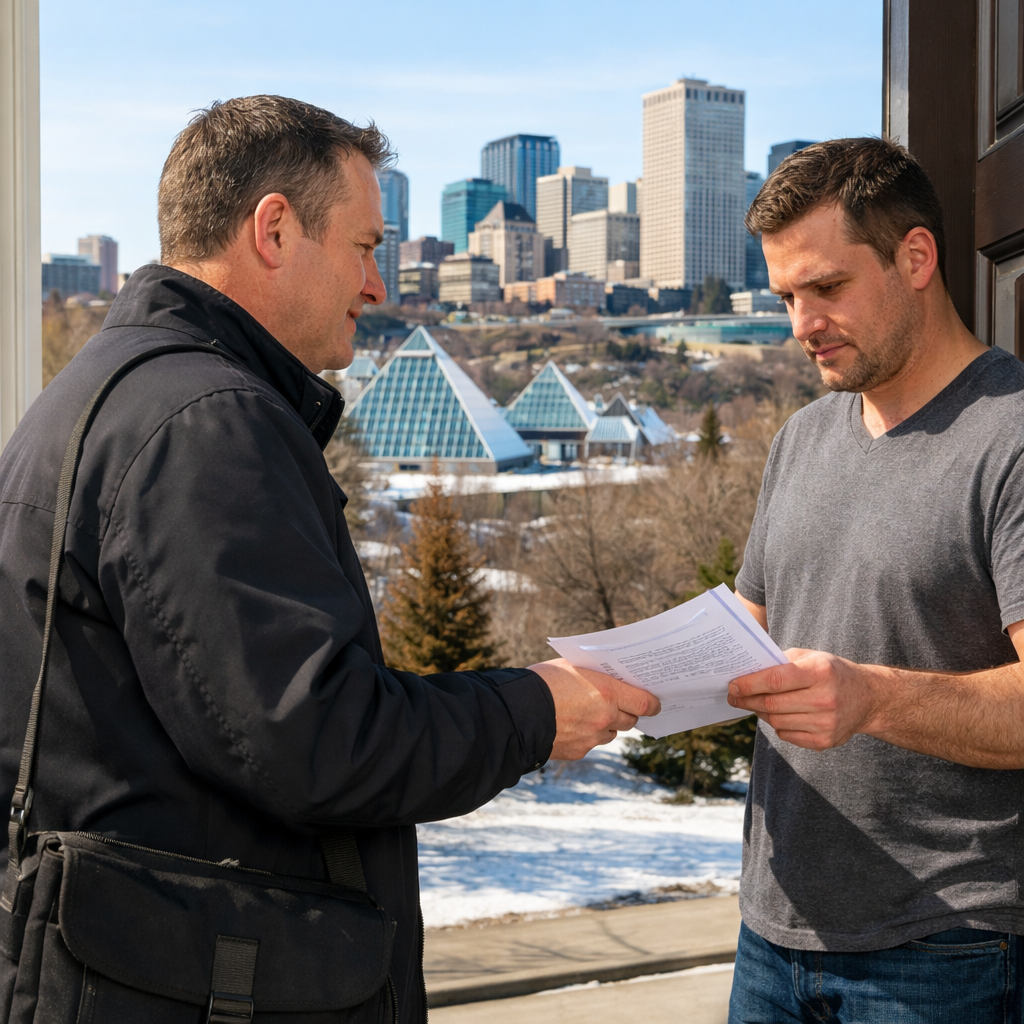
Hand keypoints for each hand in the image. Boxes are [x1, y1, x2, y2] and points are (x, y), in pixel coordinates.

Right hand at [529, 659, 661, 760]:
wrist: (516, 713)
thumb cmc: (541, 682)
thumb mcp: (572, 666)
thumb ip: (595, 675)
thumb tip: (609, 677)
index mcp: (607, 692)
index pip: (645, 703)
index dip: (652, 703)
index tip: (654, 703)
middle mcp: (605, 717)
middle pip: (630, 720)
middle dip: (626, 712)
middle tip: (616, 703)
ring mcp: (592, 737)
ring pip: (611, 732)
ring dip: (606, 724)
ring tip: (588, 713)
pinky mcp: (578, 751)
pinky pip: (591, 743)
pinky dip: (586, 735)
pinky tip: (570, 725)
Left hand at [726, 648, 882, 750]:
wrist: (868, 698)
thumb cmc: (831, 672)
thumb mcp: (810, 657)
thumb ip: (780, 662)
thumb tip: (746, 672)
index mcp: (819, 672)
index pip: (775, 680)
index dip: (749, 684)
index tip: (732, 685)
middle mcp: (824, 699)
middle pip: (772, 705)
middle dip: (747, 700)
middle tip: (734, 697)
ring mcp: (826, 723)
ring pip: (776, 722)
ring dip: (761, 713)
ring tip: (756, 704)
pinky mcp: (825, 741)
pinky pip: (787, 736)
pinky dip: (778, 725)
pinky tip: (780, 715)